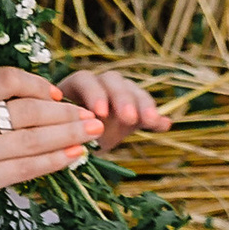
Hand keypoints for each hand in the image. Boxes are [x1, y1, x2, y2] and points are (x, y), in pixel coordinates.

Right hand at [0, 67, 101, 229]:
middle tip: (92, 116)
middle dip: (66, 113)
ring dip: (68, 136)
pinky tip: (73, 157)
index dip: (37, 84)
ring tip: (94, 133)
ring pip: (31, 140)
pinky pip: (25, 168)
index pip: (5, 79)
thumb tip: (45, 99)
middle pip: (26, 111)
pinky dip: (54, 161)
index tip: (58, 93)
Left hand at [57, 68, 171, 153]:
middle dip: (122, 98)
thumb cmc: (63, 138)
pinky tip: (164, 125)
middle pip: (113, 81)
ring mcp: (119, 96)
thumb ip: (74, 128)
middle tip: (129, 117)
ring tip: (151, 121)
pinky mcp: (136, 111)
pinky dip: (156, 119)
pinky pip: (147, 112)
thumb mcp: (66, 133)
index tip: (100, 113)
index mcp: (74, 87)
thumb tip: (88, 129)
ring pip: (133, 91)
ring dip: (143, 105)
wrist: (75, 148)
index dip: (94, 94)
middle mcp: (98, 85)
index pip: (85, 80)